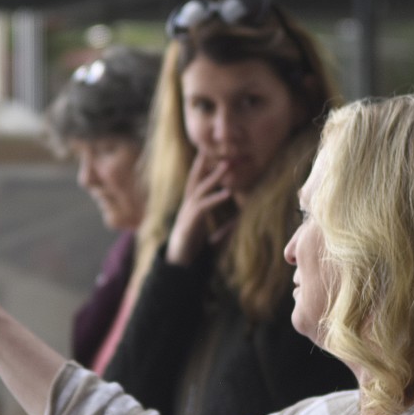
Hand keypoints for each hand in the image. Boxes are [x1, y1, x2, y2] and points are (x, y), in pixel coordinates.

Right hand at [165, 151, 234, 265]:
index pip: (197, 184)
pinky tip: (228, 193)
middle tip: (217, 149)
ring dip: (214, 176)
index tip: (212, 154)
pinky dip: (216, 198)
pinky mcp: (190, 222)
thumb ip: (223, 230)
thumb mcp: (211, 239)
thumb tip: (236, 223)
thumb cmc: (192, 251)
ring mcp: (188, 213)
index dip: (204, 169)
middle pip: (197, 179)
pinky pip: (204, 206)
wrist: (177, 265)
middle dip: (206, 164)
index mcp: (192, 208)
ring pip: (201, 188)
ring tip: (227, 165)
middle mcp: (188, 206)